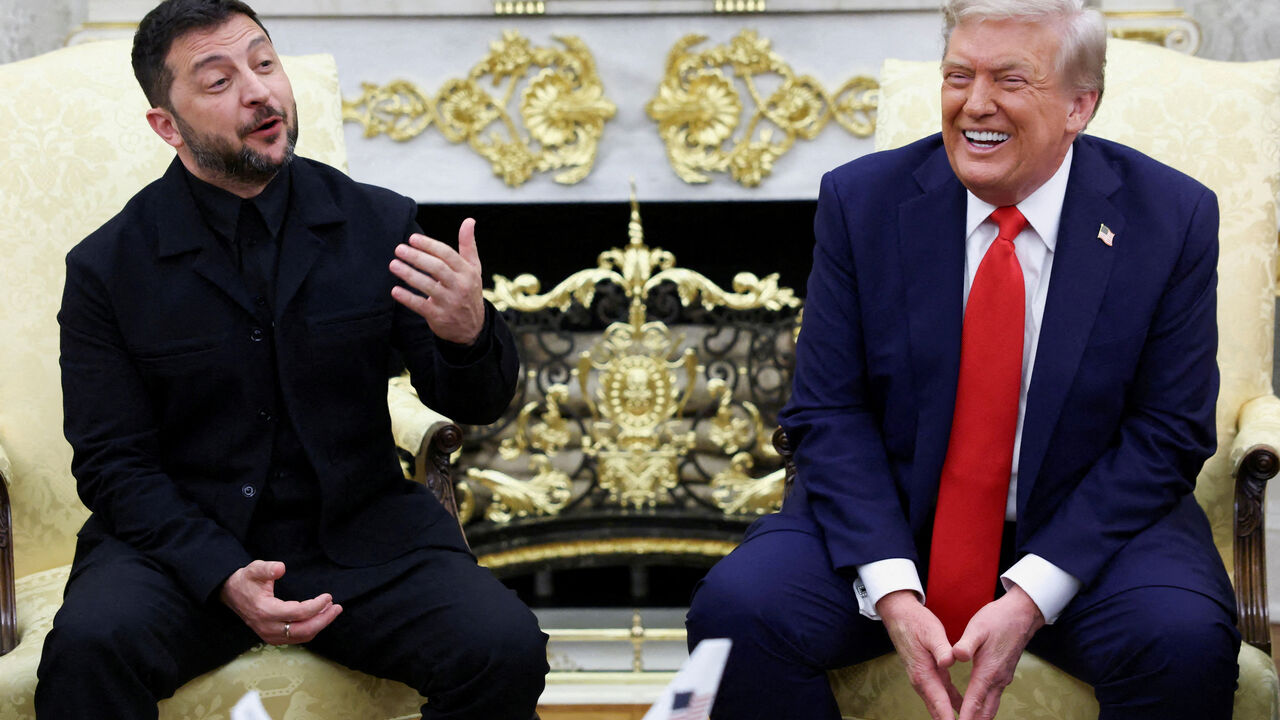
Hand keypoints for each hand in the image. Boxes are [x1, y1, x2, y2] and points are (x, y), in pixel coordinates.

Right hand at [219, 560, 342, 644]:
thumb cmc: (246, 580)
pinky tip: (320, 617)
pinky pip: (297, 638)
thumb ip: (267, 568)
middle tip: (337, 607)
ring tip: (332, 610)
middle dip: (324, 620)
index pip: (297, 614)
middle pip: (303, 630)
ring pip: (302, 636)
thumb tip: (281, 568)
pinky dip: (311, 629)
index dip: (316, 606)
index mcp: (266, 611)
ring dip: (319, 625)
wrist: (232, 594)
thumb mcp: (254, 569)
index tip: (328, 596)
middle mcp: (268, 627)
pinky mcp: (272, 638)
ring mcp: (270, 635)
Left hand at [390, 218, 484, 345]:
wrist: (472, 328)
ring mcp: (449, 302)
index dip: (429, 245)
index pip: (447, 254)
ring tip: (393, 264)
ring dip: (408, 274)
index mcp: (467, 272)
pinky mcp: (438, 316)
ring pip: (427, 286)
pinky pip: (420, 306)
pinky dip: (407, 298)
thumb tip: (469, 220)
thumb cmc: (468, 291)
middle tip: (399, 249)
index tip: (412, 238)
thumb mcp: (473, 268)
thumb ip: (468, 245)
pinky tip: (395, 290)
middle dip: (416, 257)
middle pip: (437, 268)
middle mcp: (460, 286)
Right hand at [878, 590, 962, 719]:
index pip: (939, 703)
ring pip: (938, 704)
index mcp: (923, 673)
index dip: (949, 718)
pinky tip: (961, 708)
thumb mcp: (931, 631)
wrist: (899, 615)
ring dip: (948, 716)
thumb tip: (948, 662)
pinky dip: (949, 703)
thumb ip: (941, 648)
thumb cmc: (916, 622)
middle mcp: (921, 680)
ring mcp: (923, 679)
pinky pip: (940, 694)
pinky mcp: (927, 674)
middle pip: (937, 710)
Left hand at [952, 585, 1044, 719]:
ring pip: (991, 707)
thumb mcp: (977, 627)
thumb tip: (956, 656)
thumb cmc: (998, 619)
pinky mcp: (1004, 675)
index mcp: (988, 671)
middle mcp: (998, 679)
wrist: (1022, 614)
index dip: (965, 718)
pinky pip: (993, 699)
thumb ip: (966, 644)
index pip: (975, 702)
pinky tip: (976, 710)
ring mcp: (1003, 679)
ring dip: (979, 718)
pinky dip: (984, 709)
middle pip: (985, 712)